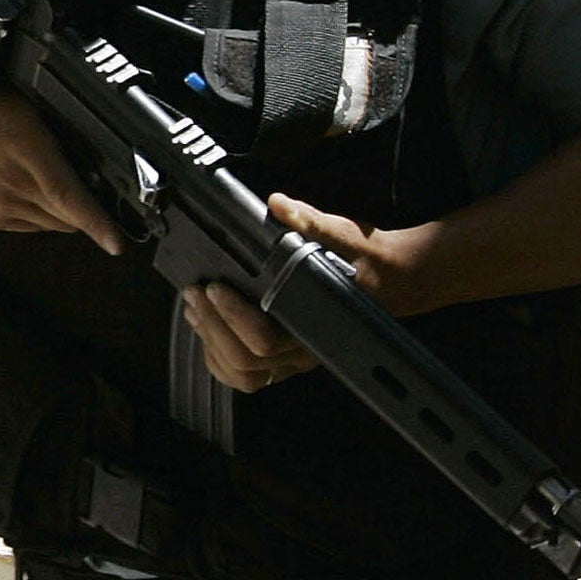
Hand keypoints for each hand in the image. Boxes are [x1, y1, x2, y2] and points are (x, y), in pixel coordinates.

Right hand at [0, 81, 125, 254]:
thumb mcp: (26, 113)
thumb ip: (59, 141)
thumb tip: (92, 167)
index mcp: (28, 151)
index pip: (69, 196)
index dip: (97, 222)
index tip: (117, 244)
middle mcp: (16, 186)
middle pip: (68, 216)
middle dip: (86, 208)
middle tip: (87, 185)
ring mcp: (2, 208)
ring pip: (53, 223)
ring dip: (63, 210)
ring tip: (46, 180)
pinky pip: (33, 225)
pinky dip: (41, 213)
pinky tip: (26, 188)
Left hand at [183, 192, 438, 392]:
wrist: (387, 279)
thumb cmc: (362, 257)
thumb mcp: (340, 232)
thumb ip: (308, 220)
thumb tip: (278, 205)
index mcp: (316, 324)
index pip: (264, 340)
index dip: (231, 316)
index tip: (212, 286)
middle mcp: (304, 350)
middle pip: (245, 361)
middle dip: (211, 326)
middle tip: (193, 293)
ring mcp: (294, 358)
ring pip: (243, 374)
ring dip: (211, 345)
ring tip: (194, 309)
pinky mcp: (285, 357)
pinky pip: (246, 374)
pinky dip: (220, 357)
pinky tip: (208, 327)